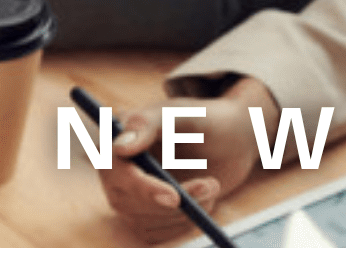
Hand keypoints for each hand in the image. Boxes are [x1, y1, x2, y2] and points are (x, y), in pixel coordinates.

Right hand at [95, 79, 277, 242]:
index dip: (142, 188)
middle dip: (171, 203)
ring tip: (212, 185)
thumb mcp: (181, 115)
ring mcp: (130, 193)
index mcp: (117, 139)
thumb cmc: (205, 120)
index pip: (113, 170)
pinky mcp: (146, 212)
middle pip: (125, 201)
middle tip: (209, 185)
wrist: (231, 138)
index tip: (174, 197)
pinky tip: (202, 200)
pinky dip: (183, 222)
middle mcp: (117, 168)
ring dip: (184, 211)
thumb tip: (119, 148)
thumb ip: (147, 124)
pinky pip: (156, 231)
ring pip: (143, 219)